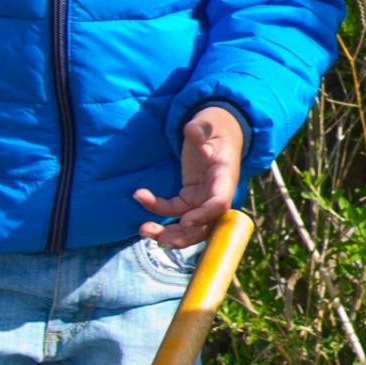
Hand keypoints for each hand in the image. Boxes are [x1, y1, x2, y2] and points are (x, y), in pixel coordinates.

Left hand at [133, 105, 245, 248]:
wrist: (217, 130)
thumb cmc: (214, 127)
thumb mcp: (210, 124)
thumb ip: (201, 128)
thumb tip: (192, 130)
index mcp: (224, 177)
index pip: (219, 203)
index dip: (204, 215)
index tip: (185, 221)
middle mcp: (216, 192)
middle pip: (206, 224)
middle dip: (184, 236)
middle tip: (161, 240)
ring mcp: (203, 197)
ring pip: (189, 224)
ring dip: (169, 232)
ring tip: (144, 231)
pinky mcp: (190, 196)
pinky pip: (175, 210)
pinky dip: (158, 210)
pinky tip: (140, 196)